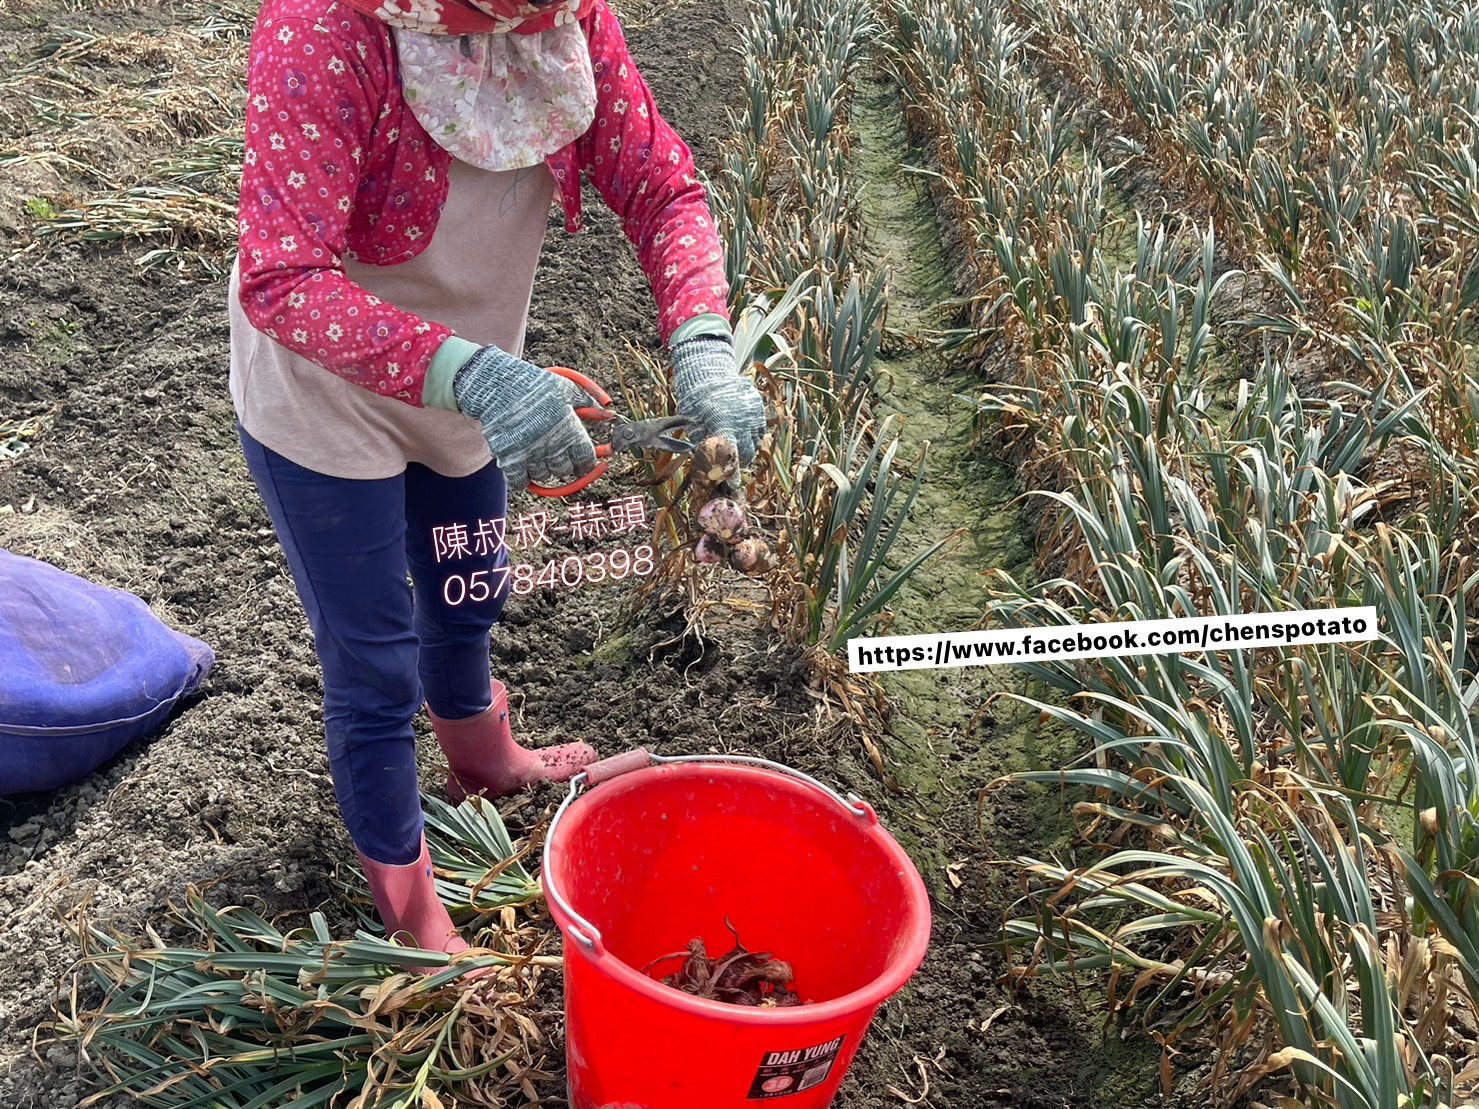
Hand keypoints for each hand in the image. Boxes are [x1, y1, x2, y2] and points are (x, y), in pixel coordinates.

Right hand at [452, 345, 597, 491]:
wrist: (497, 384)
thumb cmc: (534, 384)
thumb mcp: (566, 387)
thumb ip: (590, 401)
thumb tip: (610, 414)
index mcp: (568, 428)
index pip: (585, 459)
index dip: (585, 462)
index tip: (581, 460)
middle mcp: (551, 444)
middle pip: (564, 470)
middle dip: (563, 464)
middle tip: (556, 453)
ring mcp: (529, 453)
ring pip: (544, 476)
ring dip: (542, 468)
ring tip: (537, 452)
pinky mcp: (509, 457)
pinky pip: (520, 482)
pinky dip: (522, 478)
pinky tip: (522, 465)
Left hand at [670, 333, 766, 465]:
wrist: (707, 373)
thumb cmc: (695, 402)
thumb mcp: (694, 428)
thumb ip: (705, 450)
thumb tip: (710, 473)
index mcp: (723, 427)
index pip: (731, 460)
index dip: (733, 477)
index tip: (731, 488)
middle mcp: (742, 422)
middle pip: (746, 455)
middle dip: (737, 464)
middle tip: (727, 465)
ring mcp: (753, 414)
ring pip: (754, 444)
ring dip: (745, 450)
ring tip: (733, 445)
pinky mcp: (758, 408)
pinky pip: (759, 430)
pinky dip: (751, 436)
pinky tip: (739, 431)